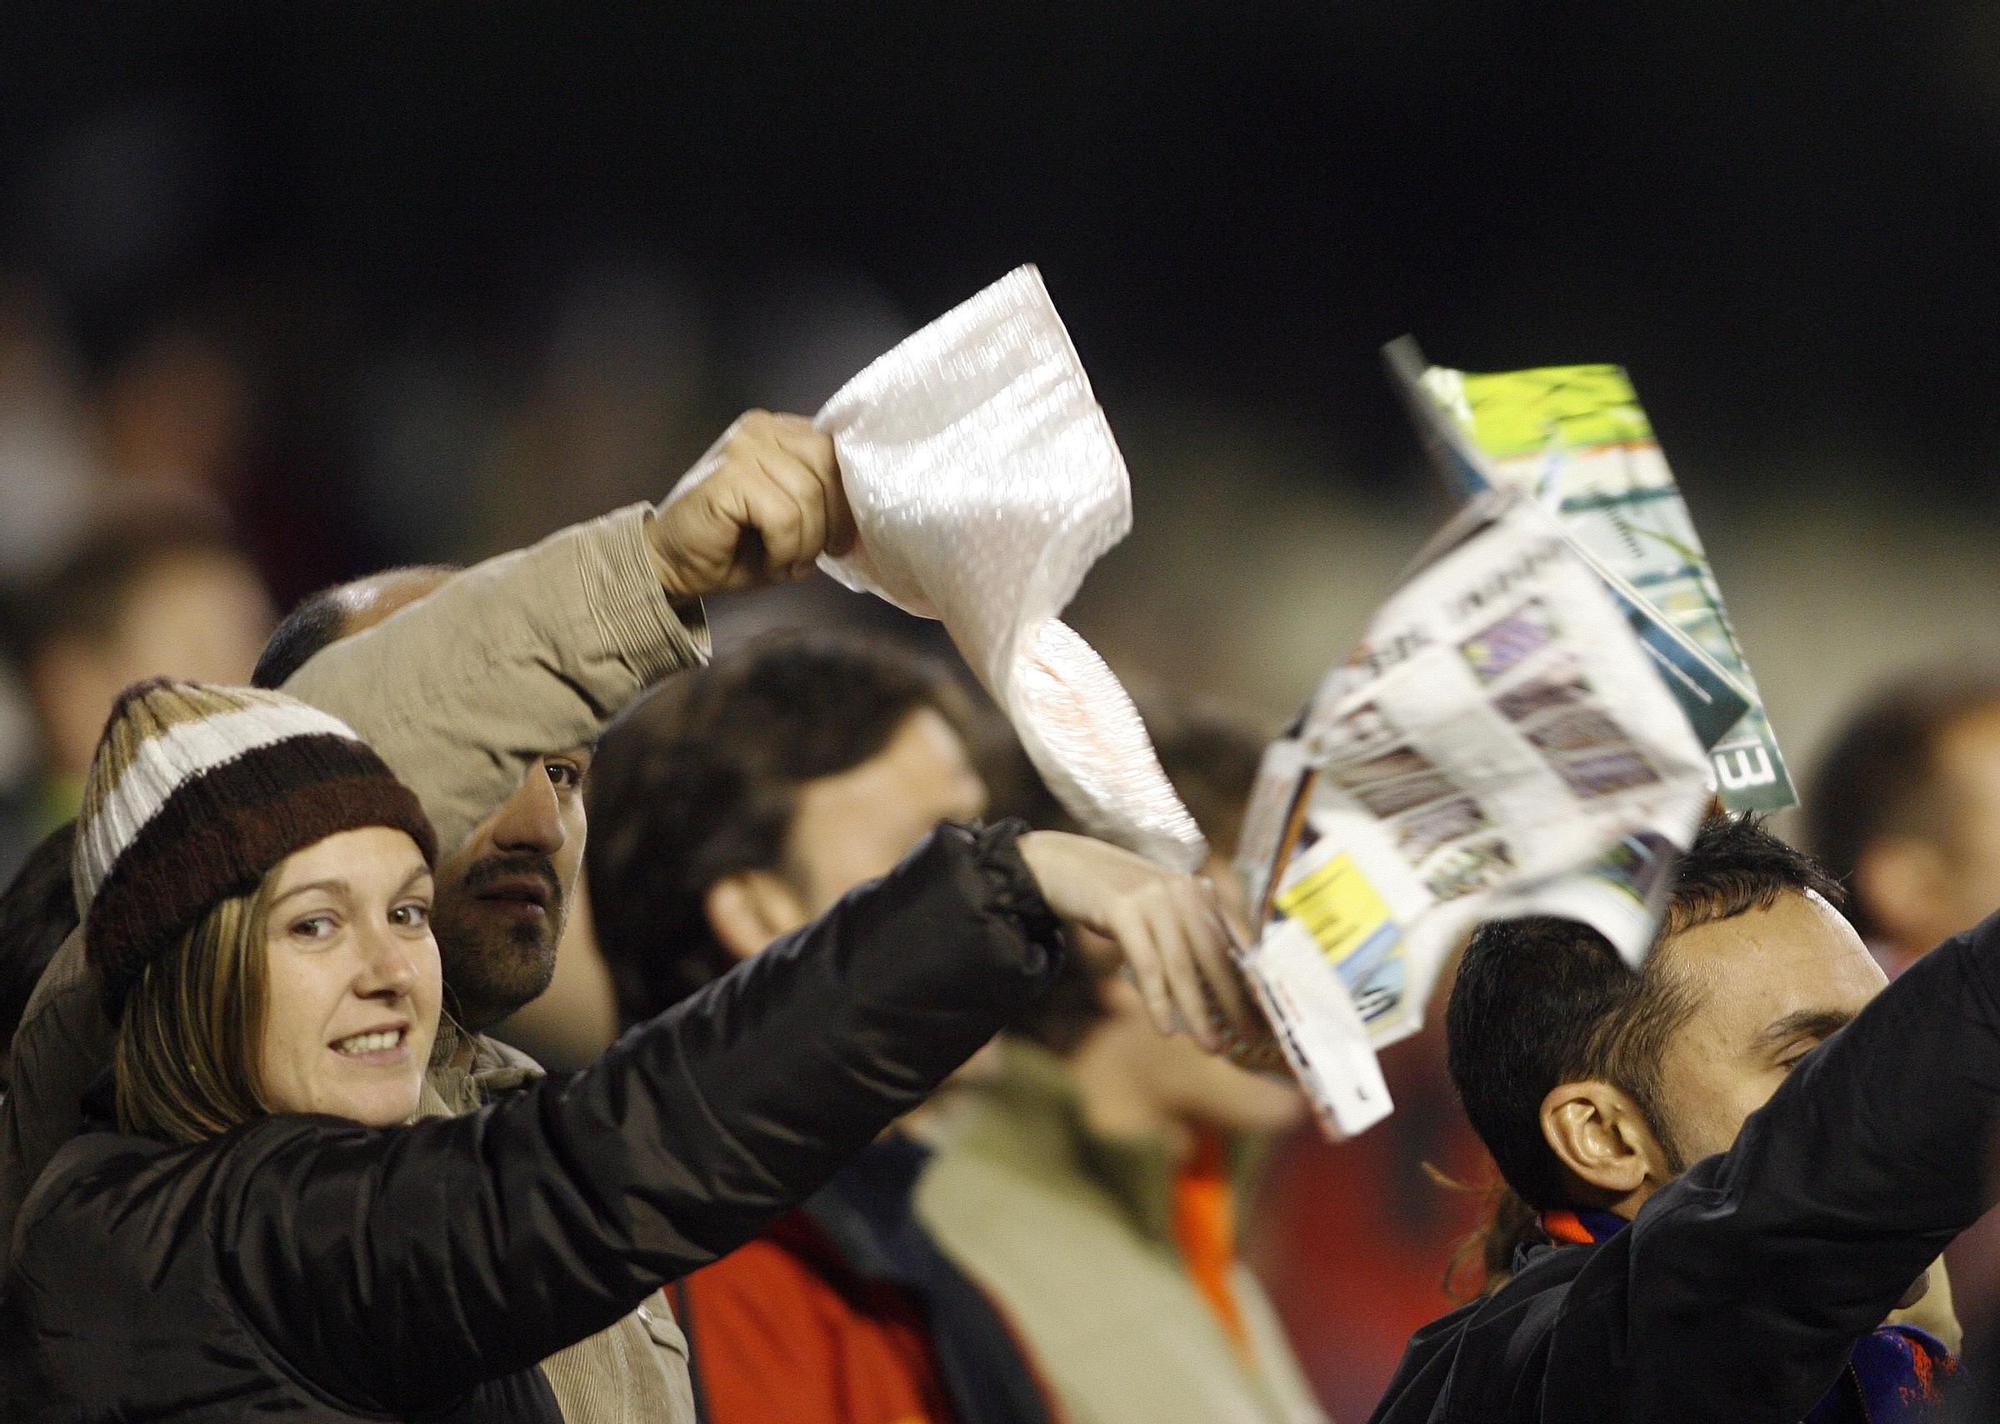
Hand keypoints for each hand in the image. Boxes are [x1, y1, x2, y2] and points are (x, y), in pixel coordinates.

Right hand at [648, 410, 858, 598]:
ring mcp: (744, 447)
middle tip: (819, 556)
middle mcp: (763, 428)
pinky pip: (784, 517)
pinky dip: (784, 549)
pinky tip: (770, 562)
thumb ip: (823, 501)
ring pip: (809, 496)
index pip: (837, 451)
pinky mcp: (729, 475)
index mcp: (781, 431)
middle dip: (833, 522)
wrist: (672, 562)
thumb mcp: (793, 518)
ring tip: (788, 565)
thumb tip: (865, 513)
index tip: (843, 538)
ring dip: (806, 544)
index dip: (847, 499)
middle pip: (829, 468)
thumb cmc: (736, 545)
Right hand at [1015, 831, 1254, 1050]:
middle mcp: (1183, 891)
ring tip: (1211, 1045)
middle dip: (1234, 1002)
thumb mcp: (1159, 907)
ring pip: (1183, 965)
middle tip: (1251, 1038)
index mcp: (1198, 892)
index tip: (1268, 1015)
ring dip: (1198, 1010)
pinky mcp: (1122, 908)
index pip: (1234, 941)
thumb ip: (1188, 931)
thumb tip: (1220, 986)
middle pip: (1215, 956)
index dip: (1252, 980)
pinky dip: (1158, 998)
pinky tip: (1166, 1027)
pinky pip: (1146, 963)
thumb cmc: (1116, 894)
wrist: (1063, 862)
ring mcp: (1153, 898)